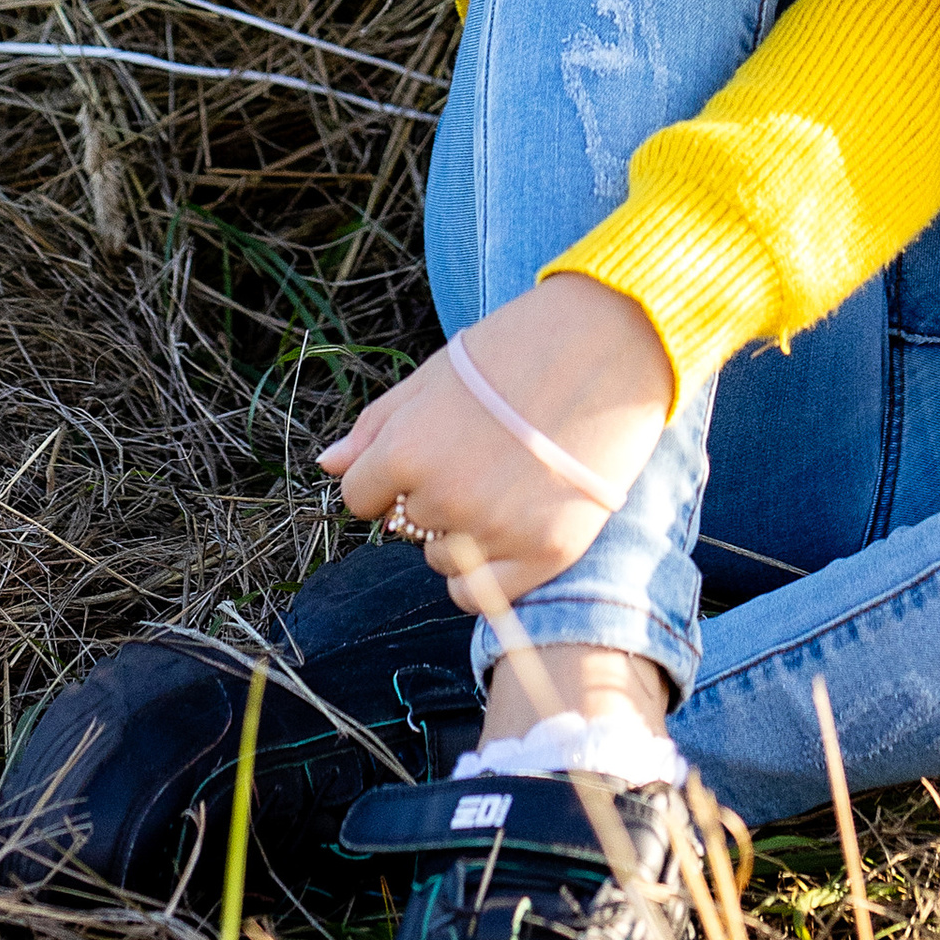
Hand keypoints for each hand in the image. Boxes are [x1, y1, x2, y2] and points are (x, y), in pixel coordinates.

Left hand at [317, 273, 673, 616]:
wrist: (612, 344)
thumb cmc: (521, 347)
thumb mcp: (436, 374)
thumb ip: (377, 425)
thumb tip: (326, 465)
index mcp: (408, 450)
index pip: (360, 496)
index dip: (388, 476)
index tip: (428, 452)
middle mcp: (444, 499)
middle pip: (406, 525)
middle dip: (432, 495)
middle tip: (482, 453)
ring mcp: (495, 532)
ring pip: (441, 559)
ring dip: (461, 532)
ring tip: (508, 479)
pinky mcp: (545, 555)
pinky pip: (480, 595)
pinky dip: (485, 573)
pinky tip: (513, 526)